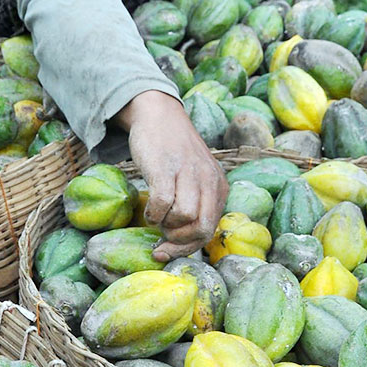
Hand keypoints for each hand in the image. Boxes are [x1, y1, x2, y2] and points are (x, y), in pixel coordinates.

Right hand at [114, 90, 227, 261]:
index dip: (188, 247)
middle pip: (202, 227)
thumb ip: (195, 201)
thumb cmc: (173, 151)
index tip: (167, 252)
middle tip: (162, 236)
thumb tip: (179, 240)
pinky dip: (153, 213)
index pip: (210, 229)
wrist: (159, 114)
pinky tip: (149, 208)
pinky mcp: (165, 168)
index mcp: (217, 184)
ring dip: (166, 225)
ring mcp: (187, 173)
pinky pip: (163, 202)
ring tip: (156, 215)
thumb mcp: (194, 176)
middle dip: (179, 241)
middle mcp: (207, 179)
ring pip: (185, 217)